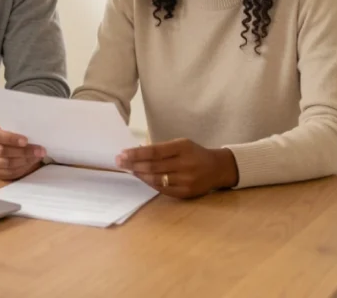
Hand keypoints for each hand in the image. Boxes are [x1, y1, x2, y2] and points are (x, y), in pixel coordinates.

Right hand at [0, 122, 45, 180]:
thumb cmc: (5, 129)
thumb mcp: (7, 124)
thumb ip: (16, 128)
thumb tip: (34, 135)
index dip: (12, 139)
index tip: (26, 141)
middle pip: (2, 152)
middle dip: (23, 152)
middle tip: (39, 151)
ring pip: (6, 164)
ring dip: (24, 161)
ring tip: (37, 156)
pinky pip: (7, 173)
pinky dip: (21, 169)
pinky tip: (30, 163)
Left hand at [116, 139, 236, 198]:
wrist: (217, 169)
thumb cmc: (194, 153)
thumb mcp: (181, 144)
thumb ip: (161, 149)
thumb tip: (136, 153)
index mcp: (183, 148)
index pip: (154, 152)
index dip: (136, 153)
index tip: (122, 153)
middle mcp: (185, 164)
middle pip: (153, 166)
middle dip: (133, 164)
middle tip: (119, 162)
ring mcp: (186, 180)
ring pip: (156, 179)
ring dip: (139, 174)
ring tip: (129, 169)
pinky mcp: (186, 193)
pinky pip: (162, 189)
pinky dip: (150, 183)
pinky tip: (142, 178)